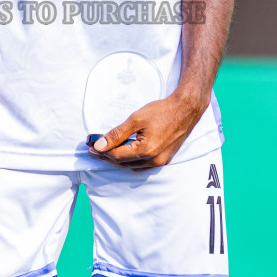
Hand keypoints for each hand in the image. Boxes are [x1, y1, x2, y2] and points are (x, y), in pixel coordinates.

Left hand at [89, 90, 207, 169]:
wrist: (186, 110)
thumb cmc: (162, 111)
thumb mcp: (136, 119)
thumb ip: (116, 134)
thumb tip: (99, 146)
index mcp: (145, 151)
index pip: (116, 156)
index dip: (101, 152)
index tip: (90, 147)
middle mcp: (153, 160)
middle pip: (123, 163)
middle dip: (107, 157)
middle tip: (94, 150)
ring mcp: (160, 162)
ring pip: (132, 166)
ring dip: (119, 160)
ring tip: (107, 151)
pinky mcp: (165, 160)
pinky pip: (143, 165)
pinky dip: (131, 161)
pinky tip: (125, 153)